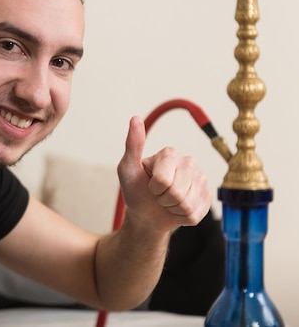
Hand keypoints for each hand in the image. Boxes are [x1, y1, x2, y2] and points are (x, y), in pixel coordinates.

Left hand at [117, 116, 210, 232]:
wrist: (147, 214)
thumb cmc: (135, 190)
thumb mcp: (127, 168)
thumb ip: (133, 145)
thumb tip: (135, 119)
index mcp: (170, 154)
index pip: (164, 180)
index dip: (154, 188)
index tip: (149, 185)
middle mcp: (188, 162)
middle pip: (177, 193)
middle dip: (163, 199)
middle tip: (158, 195)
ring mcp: (200, 179)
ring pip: (188, 205)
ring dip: (172, 208)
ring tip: (166, 201)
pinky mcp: (207, 196)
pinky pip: (196, 213)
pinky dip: (182, 216)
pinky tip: (177, 208)